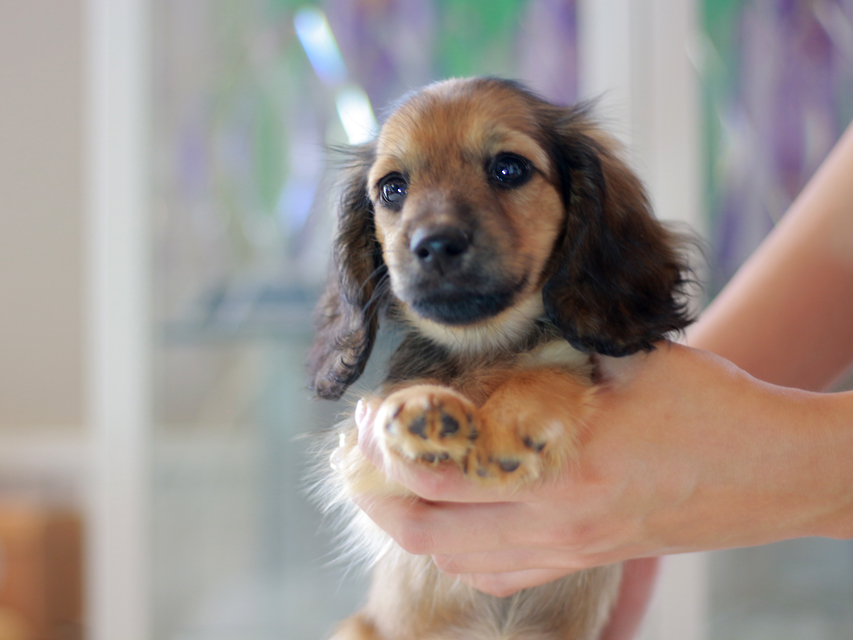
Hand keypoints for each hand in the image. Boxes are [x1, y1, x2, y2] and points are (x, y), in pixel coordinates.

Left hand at [353, 342, 852, 599]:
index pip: (436, 476)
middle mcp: (557, 523)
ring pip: (458, 563)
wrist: (774, 472)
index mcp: (562, 468)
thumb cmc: (710, 408)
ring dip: (414, 527)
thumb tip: (500, 337)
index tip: (367, 419)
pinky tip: (456, 522)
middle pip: (429, 534)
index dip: (384, 450)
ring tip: (396, 487)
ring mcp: (571, 551)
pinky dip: (460, 553)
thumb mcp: (629, 363)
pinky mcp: (586, 562)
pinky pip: (500, 576)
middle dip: (378, 500)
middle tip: (359, 462)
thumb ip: (559, 356)